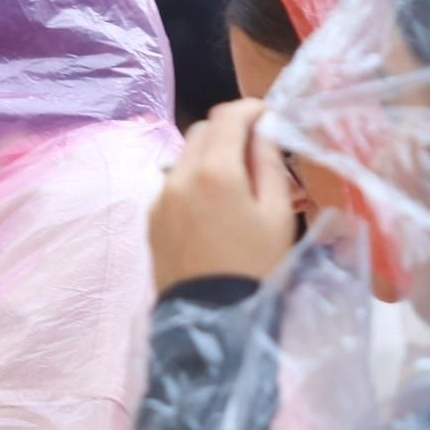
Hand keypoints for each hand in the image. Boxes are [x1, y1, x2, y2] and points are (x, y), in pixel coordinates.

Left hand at [150, 99, 296, 292]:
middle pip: (204, 130)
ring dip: (211, 154)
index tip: (269, 116)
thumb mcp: (277, 214)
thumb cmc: (256, 267)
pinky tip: (214, 205)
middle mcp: (179, 176)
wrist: (213, 320)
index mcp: (214, 171)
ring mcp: (161, 198)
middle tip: (257, 148)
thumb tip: (264, 130)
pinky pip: (174, 183)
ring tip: (237, 180)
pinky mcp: (152, 218)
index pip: (229, 116)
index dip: (252, 109)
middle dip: (230, 129)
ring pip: (186, 156)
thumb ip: (269, 164)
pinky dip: (195, 179)